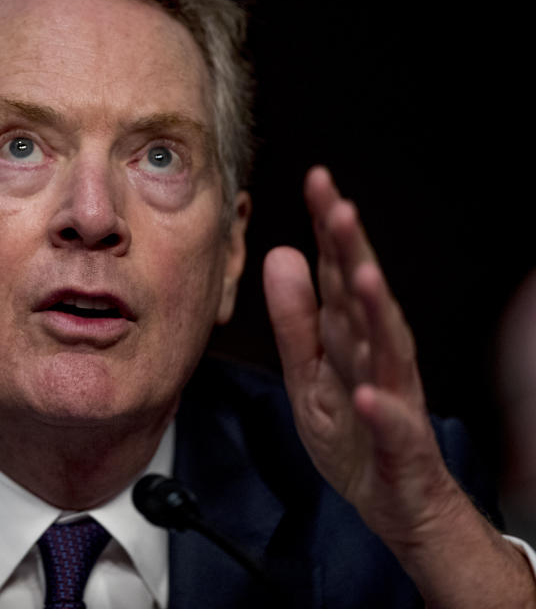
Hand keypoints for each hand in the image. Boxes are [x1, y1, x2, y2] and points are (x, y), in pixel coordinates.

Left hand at [263, 167, 535, 607]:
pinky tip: (368, 394)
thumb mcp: (310, 371)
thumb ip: (296, 317)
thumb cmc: (355, 433)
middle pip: (364, 297)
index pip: (340, 272)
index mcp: (352, 336)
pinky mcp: (401, 444)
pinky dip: (381, 409)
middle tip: (336, 204)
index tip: (316, 180)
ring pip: (387, 349)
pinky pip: (392, 425)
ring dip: (374, 312)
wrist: (396, 503)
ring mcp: (393, 397)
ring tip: (359, 275)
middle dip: (352, 250)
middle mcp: (377, 357)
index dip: (329, 228)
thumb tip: (282, 256)